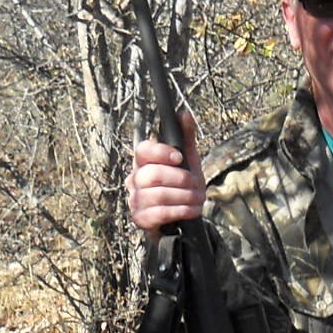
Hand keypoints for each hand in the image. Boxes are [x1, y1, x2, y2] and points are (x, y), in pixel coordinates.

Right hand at [125, 110, 205, 232]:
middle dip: (180, 179)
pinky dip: (181, 210)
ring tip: (198, 198)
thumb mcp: (187, 161)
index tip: (179, 158)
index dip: (161, 152)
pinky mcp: (141, 218)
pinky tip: (192, 210)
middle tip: (196, 184)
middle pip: (151, 174)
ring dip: (184, 197)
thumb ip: (186, 138)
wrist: (180, 217)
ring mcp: (135, 200)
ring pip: (158, 195)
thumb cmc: (181, 185)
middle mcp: (134, 179)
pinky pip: (160, 213)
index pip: (142, 150)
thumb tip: (184, 113)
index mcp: (143, 162)